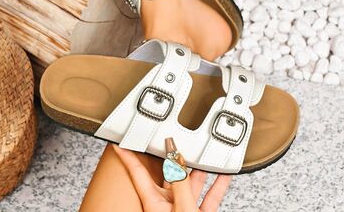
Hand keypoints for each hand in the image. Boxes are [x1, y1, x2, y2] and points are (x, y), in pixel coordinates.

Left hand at [112, 145, 230, 211]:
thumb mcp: (181, 208)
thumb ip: (180, 182)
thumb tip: (175, 155)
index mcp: (153, 202)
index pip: (137, 173)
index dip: (128, 156)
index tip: (120, 142)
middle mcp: (167, 204)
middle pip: (168, 174)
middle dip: (173, 157)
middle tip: (174, 138)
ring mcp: (183, 209)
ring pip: (191, 182)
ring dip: (199, 168)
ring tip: (204, 151)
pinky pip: (209, 196)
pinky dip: (217, 185)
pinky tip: (223, 174)